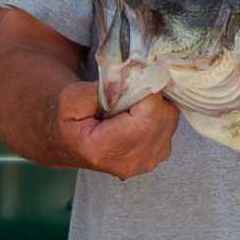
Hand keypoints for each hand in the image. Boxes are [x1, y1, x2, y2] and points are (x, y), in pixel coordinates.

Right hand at [56, 82, 178, 179]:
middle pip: (163, 116)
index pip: (148, 114)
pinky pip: (171, 124)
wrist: (69, 143)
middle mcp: (131, 161)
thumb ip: (100, 89)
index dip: (145, 91)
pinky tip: (140, 113)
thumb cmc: (68, 120)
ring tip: (132, 104)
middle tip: (130, 91)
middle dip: (151, 95)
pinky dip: (159, 112)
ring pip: (170, 118)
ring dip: (156, 103)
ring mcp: (148, 162)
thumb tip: (129, 77)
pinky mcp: (158, 156)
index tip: (132, 80)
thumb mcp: (70, 98)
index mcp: (105, 150)